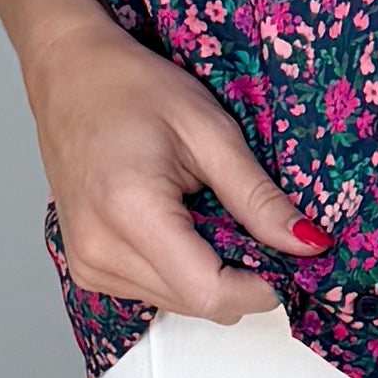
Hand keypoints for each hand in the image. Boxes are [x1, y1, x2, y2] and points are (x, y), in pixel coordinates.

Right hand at [20, 4, 326, 320]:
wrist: (69, 73)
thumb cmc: (130, 88)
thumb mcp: (210, 132)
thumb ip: (259, 197)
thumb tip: (308, 244)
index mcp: (131, 212)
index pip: (210, 292)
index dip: (261, 286)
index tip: (289, 260)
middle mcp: (99, 250)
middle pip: (197, 304)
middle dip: (241, 277)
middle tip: (254, 225)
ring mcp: (87, 263)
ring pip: (179, 303)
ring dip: (210, 273)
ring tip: (207, 213)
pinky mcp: (86, 267)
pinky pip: (154, 291)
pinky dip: (182, 269)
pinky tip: (181, 224)